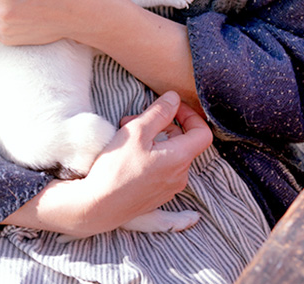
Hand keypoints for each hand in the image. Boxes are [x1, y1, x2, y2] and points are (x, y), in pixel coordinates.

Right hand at [3, 92, 212, 236]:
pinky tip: (129, 154)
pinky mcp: (158, 194)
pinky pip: (162, 168)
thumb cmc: (117, 167)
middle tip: (135, 119)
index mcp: (180, 158)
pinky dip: (151, 155)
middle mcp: (180, 175)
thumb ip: (159, 111)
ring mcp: (170, 187)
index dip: (190, 115)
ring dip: (153, 138)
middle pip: (182, 141)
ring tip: (127, 134)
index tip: (171, 108)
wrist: (100, 205)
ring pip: (170, 153)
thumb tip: (175, 97)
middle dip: (161, 124)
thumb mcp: (137, 130)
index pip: (203, 132)